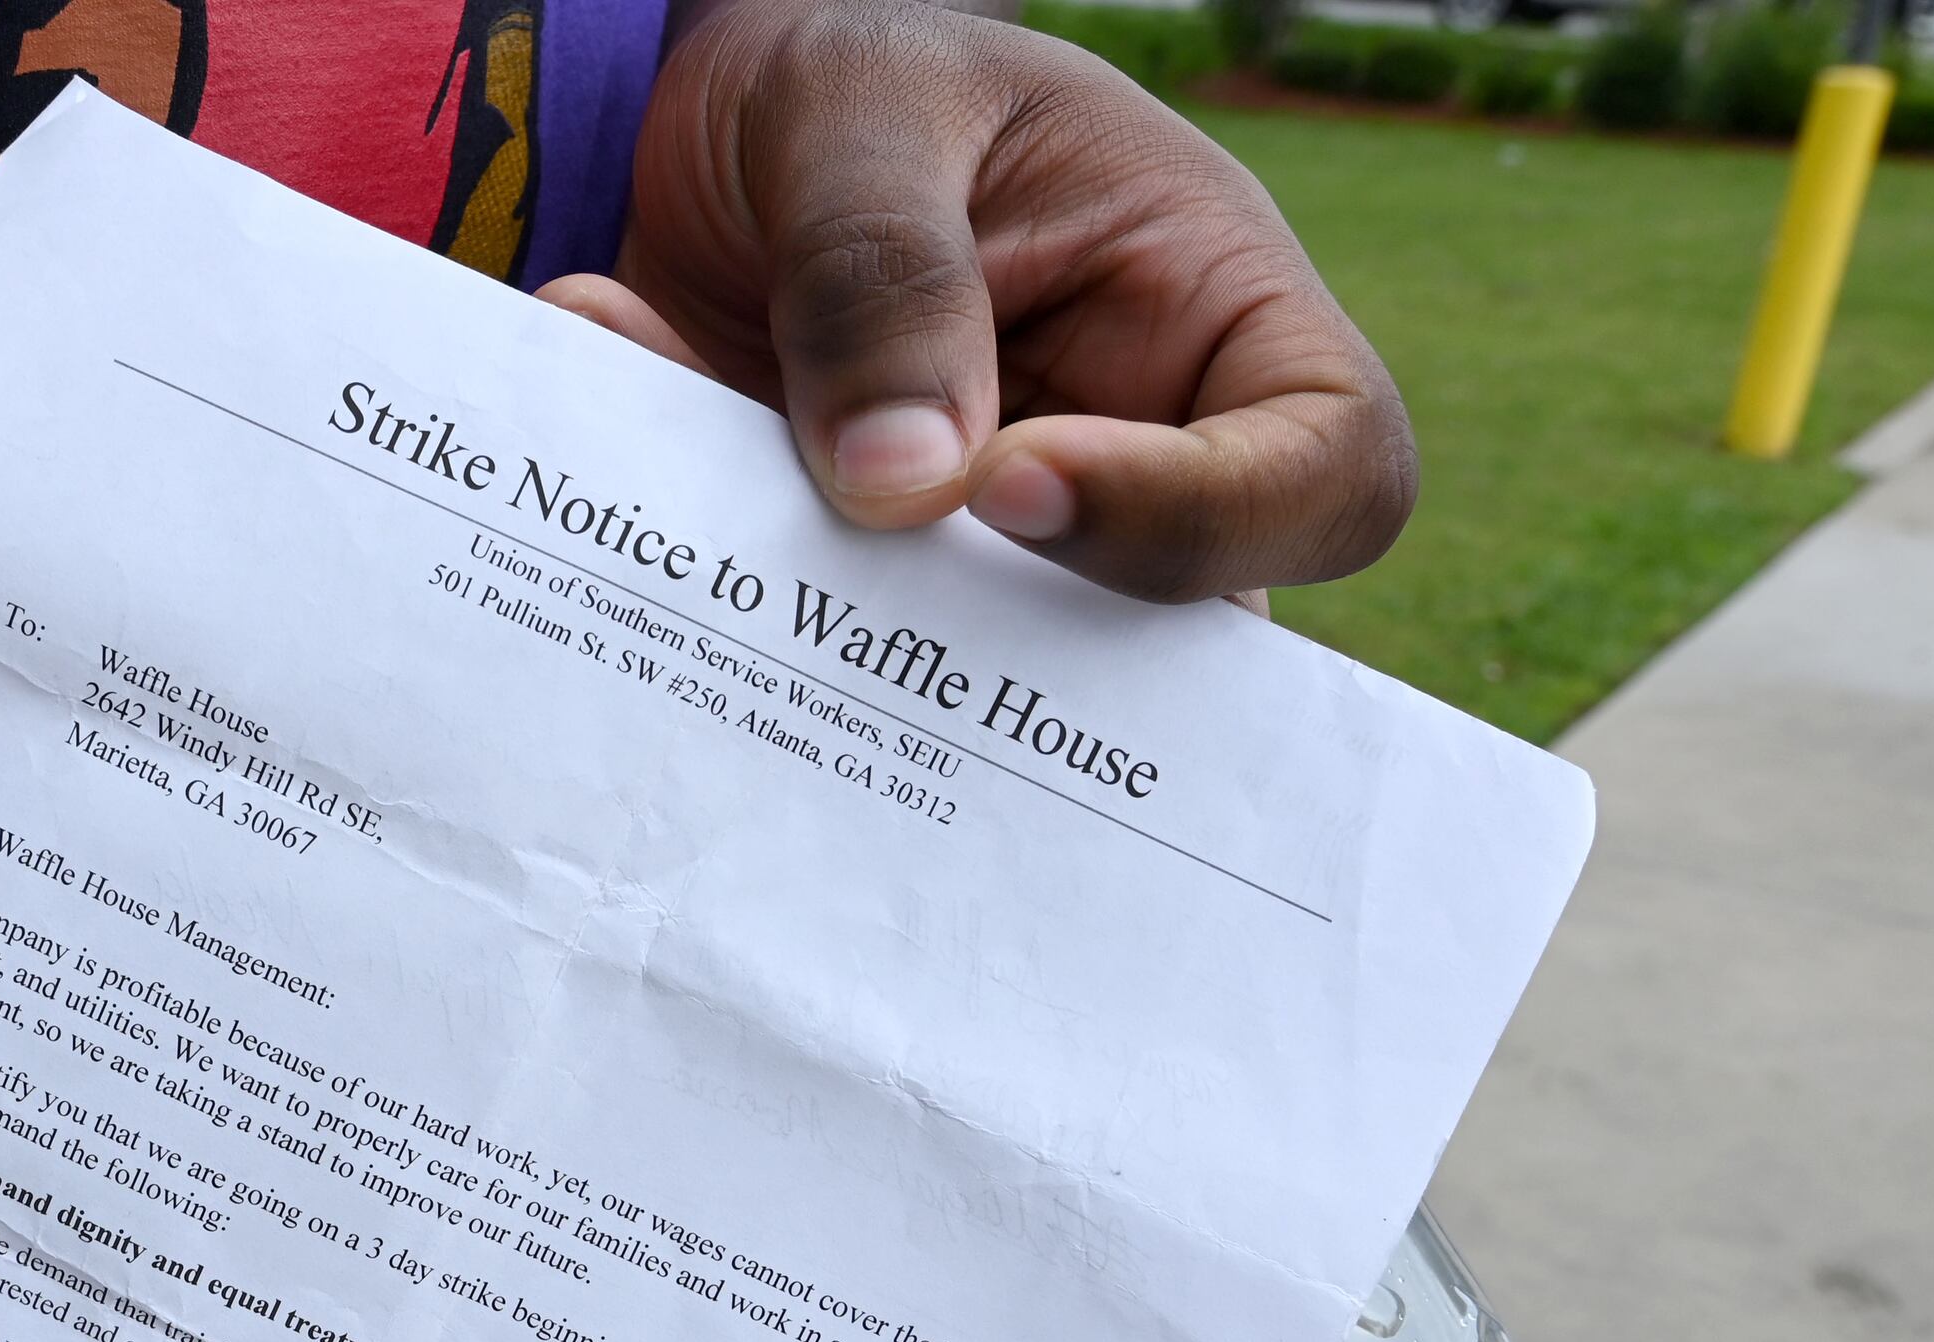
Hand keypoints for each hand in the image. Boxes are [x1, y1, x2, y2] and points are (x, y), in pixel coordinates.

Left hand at [546, 0, 1413, 602]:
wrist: (699, 116)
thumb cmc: (849, 80)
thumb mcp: (865, 113)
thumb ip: (884, 275)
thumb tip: (904, 489)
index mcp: (1210, 315)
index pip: (1328, 472)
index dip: (1202, 518)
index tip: (1012, 484)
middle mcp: (1128, 450)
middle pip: (1157, 635)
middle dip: (994, 633)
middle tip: (840, 565)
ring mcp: (988, 541)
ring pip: (968, 670)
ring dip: (823, 618)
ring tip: (690, 497)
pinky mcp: (855, 584)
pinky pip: (806, 636)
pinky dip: (696, 564)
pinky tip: (606, 369)